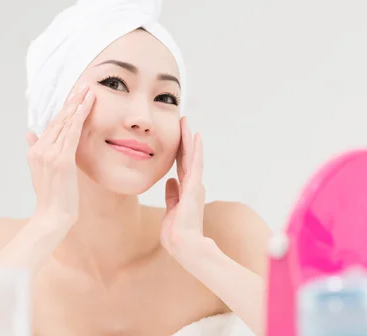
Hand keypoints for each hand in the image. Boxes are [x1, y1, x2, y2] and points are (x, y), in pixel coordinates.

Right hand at [25, 83, 94, 226]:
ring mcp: (50, 154)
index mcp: (35, 150)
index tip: (75, 94)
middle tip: (84, 85)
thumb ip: (35, 148)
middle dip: (72, 101)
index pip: (52, 124)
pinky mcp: (62, 161)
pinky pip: (72, 134)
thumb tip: (29, 132)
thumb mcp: (40, 171)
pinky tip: (86, 107)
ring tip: (88, 90)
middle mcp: (40, 150)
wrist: (52, 216)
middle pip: (59, 120)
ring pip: (66, 124)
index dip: (65, 108)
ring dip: (78, 105)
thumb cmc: (52, 196)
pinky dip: (79, 118)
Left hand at [161, 117, 205, 257]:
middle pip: (186, 157)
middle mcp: (192, 186)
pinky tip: (196, 136)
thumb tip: (170, 181)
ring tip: (186, 122)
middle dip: (183, 138)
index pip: (181, 166)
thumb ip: (172, 195)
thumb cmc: (176, 233)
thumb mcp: (170, 210)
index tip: (176, 136)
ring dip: (189, 138)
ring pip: (191, 156)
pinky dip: (196, 149)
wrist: (183, 245)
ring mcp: (194, 185)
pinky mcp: (195, 187)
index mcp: (185, 191)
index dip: (178, 150)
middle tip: (182, 120)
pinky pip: (195, 164)